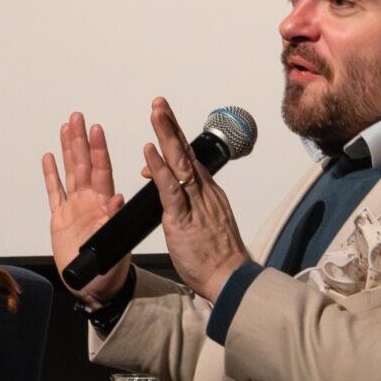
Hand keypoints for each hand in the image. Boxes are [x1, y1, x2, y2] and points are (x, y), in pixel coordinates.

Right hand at [44, 111, 131, 305]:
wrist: (95, 287)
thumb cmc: (110, 269)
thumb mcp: (117, 245)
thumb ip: (115, 221)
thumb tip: (117, 200)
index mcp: (104, 206)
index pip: (101, 171)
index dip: (98, 150)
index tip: (96, 130)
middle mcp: (89, 202)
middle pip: (83, 164)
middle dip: (80, 140)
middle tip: (78, 117)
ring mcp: (74, 208)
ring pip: (69, 172)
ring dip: (67, 150)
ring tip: (65, 128)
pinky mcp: (60, 219)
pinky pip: (54, 192)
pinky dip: (51, 175)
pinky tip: (48, 158)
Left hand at [142, 97, 252, 302]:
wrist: (230, 277)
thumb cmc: (215, 255)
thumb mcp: (200, 223)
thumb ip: (186, 204)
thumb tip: (170, 190)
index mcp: (207, 192)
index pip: (189, 158)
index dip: (175, 137)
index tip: (164, 116)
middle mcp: (204, 191)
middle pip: (186, 151)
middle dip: (170, 125)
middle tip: (158, 102)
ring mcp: (195, 202)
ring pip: (179, 162)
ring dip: (166, 135)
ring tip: (156, 112)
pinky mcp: (184, 218)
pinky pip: (171, 189)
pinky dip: (159, 169)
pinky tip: (150, 152)